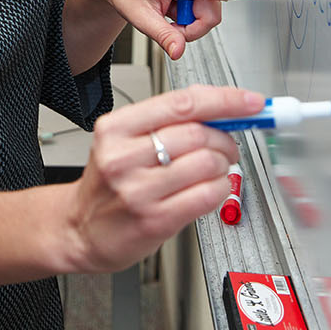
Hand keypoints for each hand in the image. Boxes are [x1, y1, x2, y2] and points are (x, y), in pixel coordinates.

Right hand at [66, 85, 263, 272]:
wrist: (79, 229)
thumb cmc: (108, 184)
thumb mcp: (122, 142)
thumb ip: (166, 122)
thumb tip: (219, 107)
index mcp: (115, 128)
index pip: (181, 103)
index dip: (225, 99)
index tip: (251, 102)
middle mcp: (123, 157)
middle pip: (198, 133)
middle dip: (226, 138)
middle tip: (228, 145)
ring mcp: (138, 190)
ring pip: (207, 164)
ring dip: (224, 166)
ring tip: (215, 170)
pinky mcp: (155, 220)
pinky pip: (208, 195)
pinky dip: (221, 189)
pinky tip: (212, 189)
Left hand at [83, 0, 277, 59]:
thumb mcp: (138, 16)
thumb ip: (161, 35)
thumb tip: (178, 52)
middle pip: (212, 16)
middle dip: (192, 28)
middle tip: (168, 25)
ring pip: (209, 15)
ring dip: (189, 23)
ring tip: (167, 13)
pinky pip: (204, 10)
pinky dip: (188, 16)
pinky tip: (172, 8)